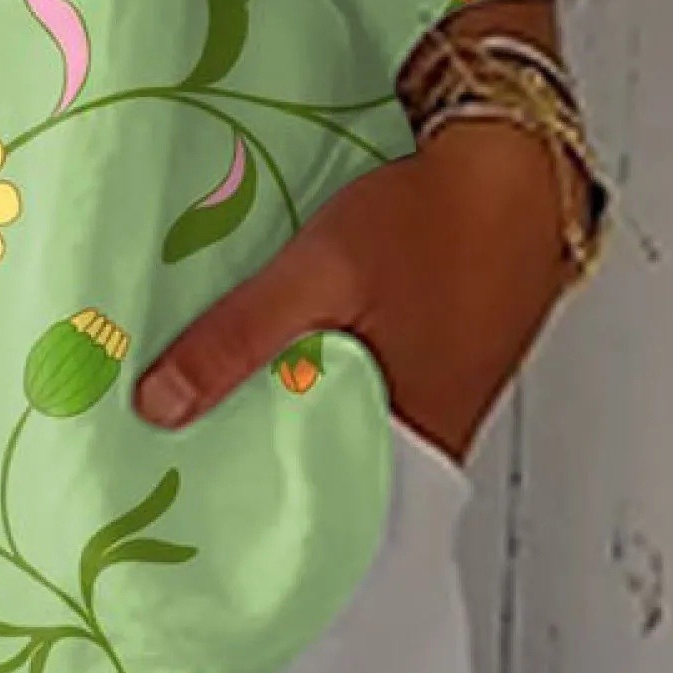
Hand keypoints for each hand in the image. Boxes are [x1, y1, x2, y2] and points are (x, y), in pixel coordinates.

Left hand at [130, 115, 577, 465]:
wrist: (515, 162)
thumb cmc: (429, 222)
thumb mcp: (319, 274)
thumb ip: (240, 338)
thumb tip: (157, 410)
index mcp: (410, 443)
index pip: (315, 510)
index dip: (248, 506)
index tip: (179, 500)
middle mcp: (428, 434)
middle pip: (322, 464)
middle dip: (252, 451)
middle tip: (167, 447)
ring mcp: (435, 392)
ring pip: (338, 418)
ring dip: (281, 404)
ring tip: (196, 400)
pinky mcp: (433, 353)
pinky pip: (359, 382)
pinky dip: (314, 369)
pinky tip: (268, 346)